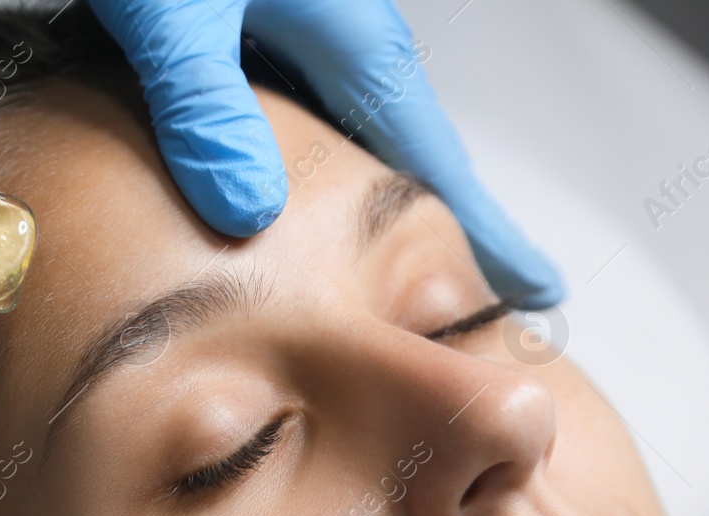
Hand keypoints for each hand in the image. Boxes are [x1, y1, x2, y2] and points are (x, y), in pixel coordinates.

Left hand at [86, 0, 563, 306]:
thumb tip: (250, 215)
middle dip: (454, 226)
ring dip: (391, 201)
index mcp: (349, 38)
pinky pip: (320, 118)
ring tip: (417, 263)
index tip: (534, 290)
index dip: (485, 232)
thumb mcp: (174, 21)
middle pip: (415, 153)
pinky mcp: (271, 31)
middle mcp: (346, 36)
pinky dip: (331, 170)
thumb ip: (206, 109)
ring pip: (366, 138)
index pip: (436, 160)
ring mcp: (314, 30)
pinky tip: (308, 202)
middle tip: (488, 295)